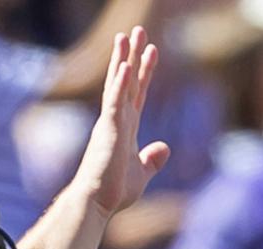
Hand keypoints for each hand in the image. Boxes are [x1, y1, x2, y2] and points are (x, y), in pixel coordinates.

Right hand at [70, 27, 168, 220]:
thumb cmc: (114, 190)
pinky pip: (115, 103)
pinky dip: (120, 85)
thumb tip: (164, 147)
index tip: (151, 51)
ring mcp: (112, 123)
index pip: (138, 93)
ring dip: (124, 60)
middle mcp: (117, 120)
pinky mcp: (109, 131)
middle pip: (128, 81)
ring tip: (127, 35)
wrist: (98, 203)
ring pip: (119, 85)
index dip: (145, 72)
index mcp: (126, 127)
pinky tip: (125, 67)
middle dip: (133, 55)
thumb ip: (152, 159)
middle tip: (138, 31)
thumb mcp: (142, 173)